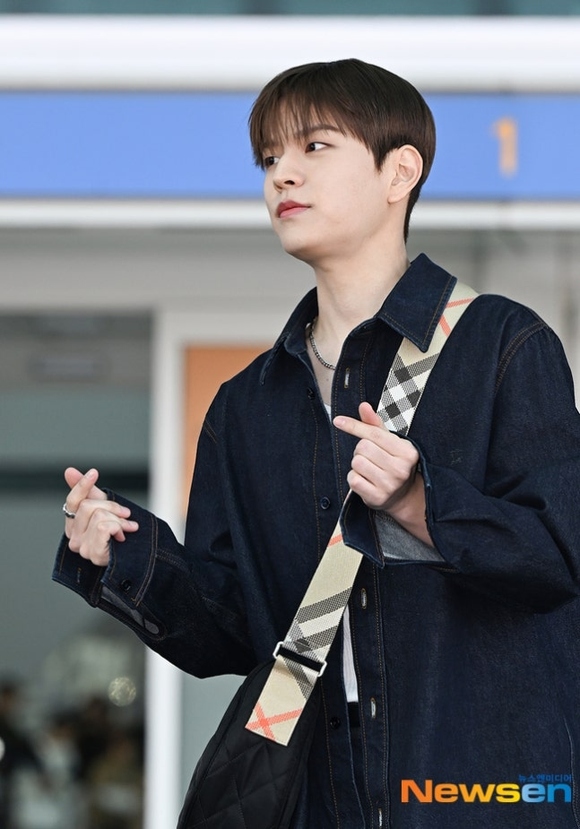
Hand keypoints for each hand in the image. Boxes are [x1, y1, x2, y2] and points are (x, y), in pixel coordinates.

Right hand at [63, 467, 138, 566]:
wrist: (139, 556)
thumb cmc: (119, 533)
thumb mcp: (104, 508)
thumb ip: (88, 491)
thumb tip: (68, 471)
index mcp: (73, 524)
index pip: (73, 501)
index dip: (82, 485)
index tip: (94, 472)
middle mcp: (73, 537)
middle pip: (88, 506)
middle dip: (112, 507)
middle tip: (126, 514)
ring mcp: (82, 547)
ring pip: (98, 516)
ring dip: (119, 520)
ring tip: (127, 528)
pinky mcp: (93, 553)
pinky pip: (104, 527)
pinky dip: (118, 527)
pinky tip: (122, 537)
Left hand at [333, 403, 430, 544]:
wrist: (403, 496)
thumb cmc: (393, 463)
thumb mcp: (390, 442)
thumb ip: (375, 424)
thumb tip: (364, 406)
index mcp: (407, 452)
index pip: (374, 434)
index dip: (354, 426)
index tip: (338, 420)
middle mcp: (401, 469)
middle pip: (363, 447)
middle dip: (361, 450)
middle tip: (371, 457)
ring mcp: (390, 485)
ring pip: (357, 462)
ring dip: (357, 464)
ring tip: (369, 469)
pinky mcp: (377, 497)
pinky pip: (353, 479)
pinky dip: (354, 478)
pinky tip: (365, 480)